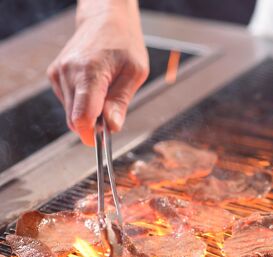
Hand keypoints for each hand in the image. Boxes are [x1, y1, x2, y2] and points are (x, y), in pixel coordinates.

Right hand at [47, 0, 148, 144]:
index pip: (81, 117)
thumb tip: (112, 127)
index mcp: (89, 72)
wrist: (105, 19)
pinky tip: (94, 87)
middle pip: (75, 119)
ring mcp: (58, 73)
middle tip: (113, 108)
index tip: (102, 140)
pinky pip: (68, 103)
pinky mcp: (54, 75)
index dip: (92, 135)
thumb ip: (121, 102)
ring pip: (71, 113)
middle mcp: (68, 73)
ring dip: (89, 112)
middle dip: (94, 123)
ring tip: (105, 90)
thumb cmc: (124, 42)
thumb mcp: (135, 72)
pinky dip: (82, 103)